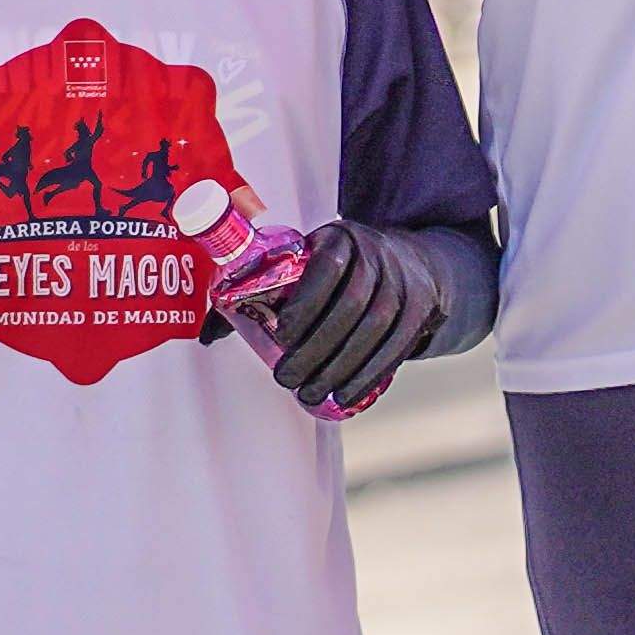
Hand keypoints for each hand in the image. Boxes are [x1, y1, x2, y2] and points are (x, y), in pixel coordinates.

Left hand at [260, 218, 454, 406]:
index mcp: (341, 238)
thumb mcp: (312, 258)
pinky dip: (369, 376)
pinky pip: (396, 347)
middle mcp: (377, 255)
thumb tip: (214, 335)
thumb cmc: (342, 268)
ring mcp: (403, 282)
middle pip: (351, 305)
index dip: (306, 302)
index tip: (282, 335)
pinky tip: (345, 395)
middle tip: (286, 377)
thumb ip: (270, 287)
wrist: (408, 261)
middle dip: (316, 348)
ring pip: (375, 330)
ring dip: (340, 368)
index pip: (327, 267)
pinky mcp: (420, 310)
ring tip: (309, 393)